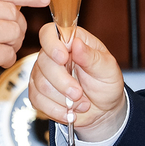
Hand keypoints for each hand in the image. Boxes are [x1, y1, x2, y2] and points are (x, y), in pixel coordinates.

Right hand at [29, 23, 127, 141]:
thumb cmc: (106, 84)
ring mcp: (43, 74)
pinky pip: (37, 100)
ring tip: (81, 103)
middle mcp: (53, 55)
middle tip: (79, 93)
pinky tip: (69, 112)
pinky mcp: (38, 93)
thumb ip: (92, 57)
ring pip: (40, 84)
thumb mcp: (108, 69)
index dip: (52, 44)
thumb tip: (76, 43)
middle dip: (63, 83)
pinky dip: (55, 110)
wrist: (103, 109)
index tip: (63, 58)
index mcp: (71, 41)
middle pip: (44, 63)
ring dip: (63, 99)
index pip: (49, 33)